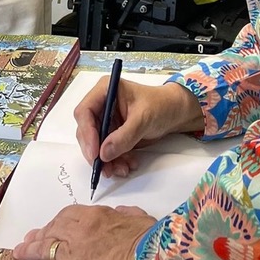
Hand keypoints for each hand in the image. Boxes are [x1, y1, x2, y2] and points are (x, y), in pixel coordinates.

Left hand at [12, 204, 155, 259]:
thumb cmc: (153, 243)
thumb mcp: (142, 220)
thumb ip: (128, 215)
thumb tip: (122, 212)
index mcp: (98, 217)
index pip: (70, 215)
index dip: (57, 222)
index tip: (52, 226)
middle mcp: (81, 233)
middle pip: (53, 231)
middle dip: (39, 235)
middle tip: (29, 239)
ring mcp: (74, 256)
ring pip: (44, 250)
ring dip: (29, 252)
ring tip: (18, 253)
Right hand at [75, 78, 203, 178]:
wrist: (175, 113)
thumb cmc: (161, 105)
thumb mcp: (143, 118)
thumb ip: (124, 136)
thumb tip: (104, 153)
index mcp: (105, 90)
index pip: (85, 111)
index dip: (86, 133)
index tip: (95, 153)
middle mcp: (102, 104)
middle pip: (86, 131)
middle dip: (96, 152)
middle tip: (106, 169)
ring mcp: (107, 120)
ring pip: (96, 144)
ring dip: (107, 160)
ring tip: (123, 169)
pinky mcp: (113, 133)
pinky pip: (107, 151)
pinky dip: (115, 161)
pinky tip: (128, 165)